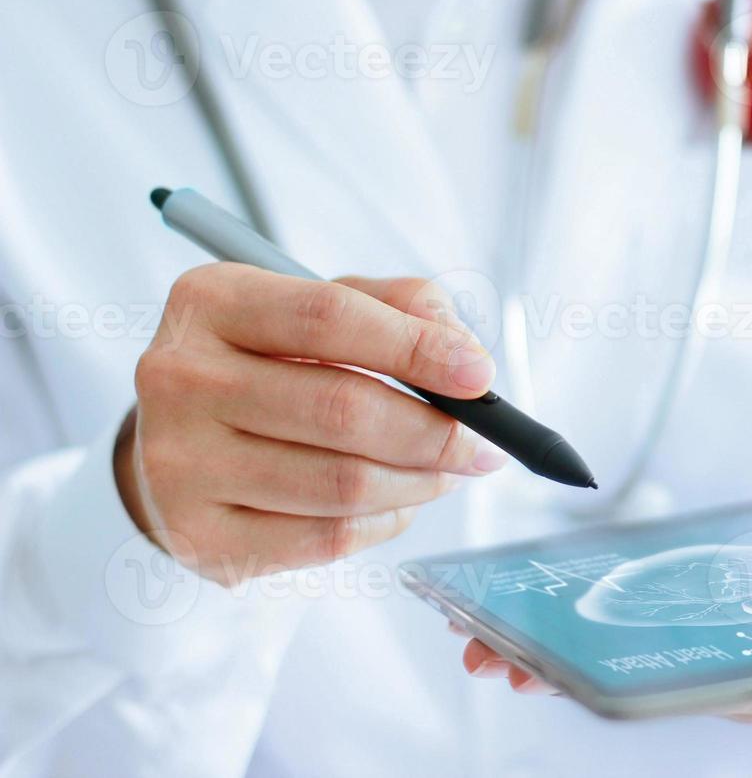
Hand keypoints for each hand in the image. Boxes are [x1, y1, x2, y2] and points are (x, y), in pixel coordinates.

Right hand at [119, 264, 506, 585]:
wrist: (182, 434)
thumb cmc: (271, 360)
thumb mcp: (323, 303)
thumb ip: (400, 304)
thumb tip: (462, 352)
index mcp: (210, 303)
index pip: (328, 317)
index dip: (416, 348)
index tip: (479, 375)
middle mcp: (179, 379)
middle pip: (341, 409)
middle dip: (434, 432)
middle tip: (483, 444)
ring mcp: (178, 463)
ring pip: (341, 484)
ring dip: (420, 482)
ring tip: (447, 471)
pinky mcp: (196, 536)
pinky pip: (325, 539)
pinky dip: (385, 522)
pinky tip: (400, 501)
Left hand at [457, 517, 751, 724]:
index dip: (697, 683)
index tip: (624, 681)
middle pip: (672, 683)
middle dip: (588, 676)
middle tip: (503, 661)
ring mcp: (726, 667)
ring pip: (632, 674)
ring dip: (553, 661)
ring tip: (478, 641)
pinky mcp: (701, 648)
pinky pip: (624, 650)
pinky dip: (563, 639)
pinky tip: (506, 619)